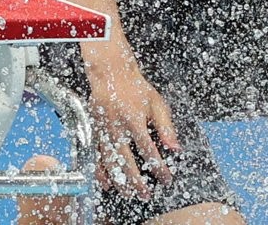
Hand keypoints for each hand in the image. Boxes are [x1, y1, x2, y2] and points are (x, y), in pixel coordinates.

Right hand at [82, 41, 181, 199]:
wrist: (110, 73)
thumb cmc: (136, 87)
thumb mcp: (156, 103)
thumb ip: (166, 126)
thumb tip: (175, 147)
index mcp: (134, 120)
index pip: (149, 150)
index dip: (158, 167)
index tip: (166, 177)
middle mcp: (116, 128)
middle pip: (126, 161)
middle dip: (137, 181)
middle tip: (145, 194)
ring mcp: (102, 131)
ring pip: (109, 163)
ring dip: (119, 181)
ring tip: (129, 194)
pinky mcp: (93, 132)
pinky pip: (95, 157)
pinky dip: (100, 172)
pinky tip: (106, 184)